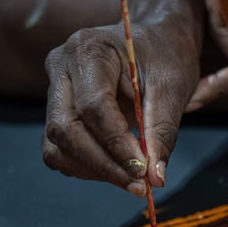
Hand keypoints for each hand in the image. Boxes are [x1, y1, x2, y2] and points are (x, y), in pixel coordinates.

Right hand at [43, 21, 199, 195]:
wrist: (154, 40)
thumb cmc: (165, 56)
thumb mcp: (173, 88)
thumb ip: (162, 133)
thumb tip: (154, 178)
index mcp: (88, 49)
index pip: (93, 107)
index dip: (116, 145)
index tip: (143, 171)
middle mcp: (61, 66)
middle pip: (66, 129)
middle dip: (102, 164)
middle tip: (138, 185)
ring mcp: (54, 89)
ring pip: (56, 144)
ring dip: (92, 170)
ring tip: (130, 179)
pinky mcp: (57, 110)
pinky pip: (59, 149)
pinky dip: (84, 166)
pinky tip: (114, 168)